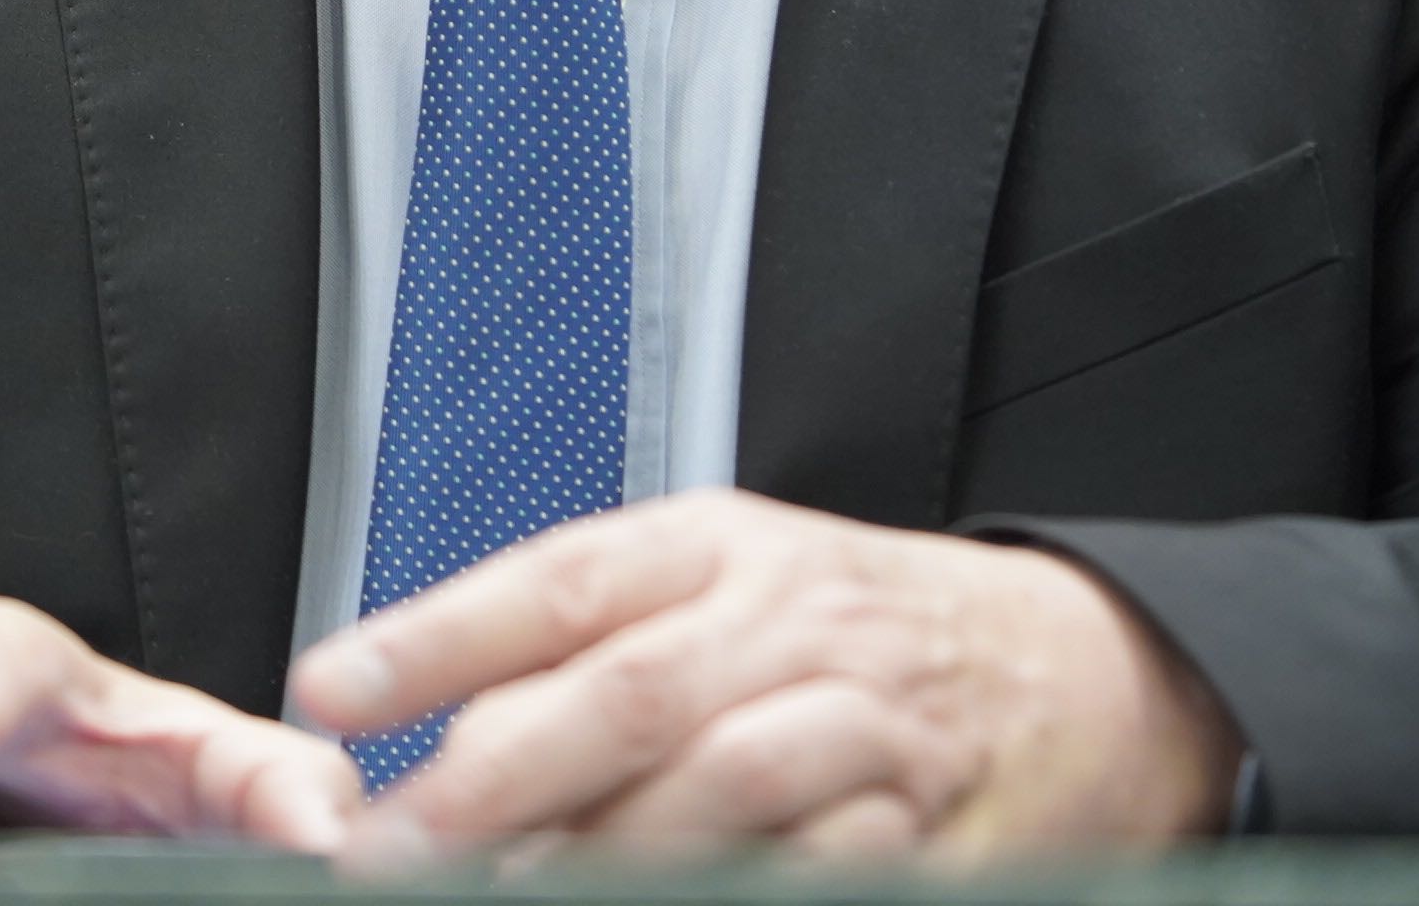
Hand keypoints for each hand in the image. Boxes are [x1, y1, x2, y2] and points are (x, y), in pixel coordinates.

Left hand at [290, 491, 1239, 863]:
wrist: (1088, 669)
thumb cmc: (872, 629)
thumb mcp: (735, 585)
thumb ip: (592, 644)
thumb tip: (429, 733)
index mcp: (727, 548)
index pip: (563, 576)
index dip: (439, 633)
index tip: (330, 690)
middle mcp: (793, 624)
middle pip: (627, 692)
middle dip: (492, 780)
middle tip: (386, 849)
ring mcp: (869, 730)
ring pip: (717, 789)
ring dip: (600, 858)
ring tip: (501, 897)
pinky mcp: (930, 837)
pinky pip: (822, 877)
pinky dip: (742, 895)